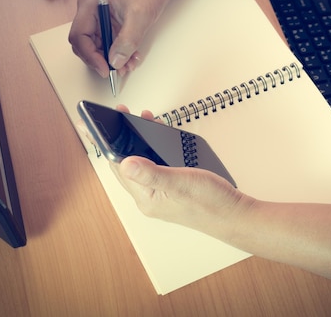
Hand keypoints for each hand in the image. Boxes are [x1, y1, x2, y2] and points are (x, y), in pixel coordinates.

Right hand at [68, 0, 173, 77]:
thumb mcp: (139, 18)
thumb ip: (127, 41)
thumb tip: (115, 62)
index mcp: (90, 3)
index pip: (79, 35)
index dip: (90, 55)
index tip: (105, 69)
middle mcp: (89, 11)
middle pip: (85, 44)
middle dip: (101, 59)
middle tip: (117, 70)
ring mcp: (97, 19)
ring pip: (96, 47)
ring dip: (111, 60)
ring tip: (129, 65)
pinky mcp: (107, 25)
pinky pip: (107, 45)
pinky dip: (118, 54)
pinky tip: (131, 58)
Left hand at [110, 106, 252, 235]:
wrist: (236, 215)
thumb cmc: (211, 204)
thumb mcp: (179, 183)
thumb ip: (151, 173)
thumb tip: (125, 162)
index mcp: (145, 198)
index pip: (117, 167)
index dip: (105, 143)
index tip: (94, 125)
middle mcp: (150, 197)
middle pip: (126, 162)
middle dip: (121, 137)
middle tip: (121, 114)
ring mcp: (161, 192)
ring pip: (142, 161)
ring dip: (139, 140)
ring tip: (142, 119)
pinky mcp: (174, 188)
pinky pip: (156, 164)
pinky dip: (154, 147)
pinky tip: (160, 137)